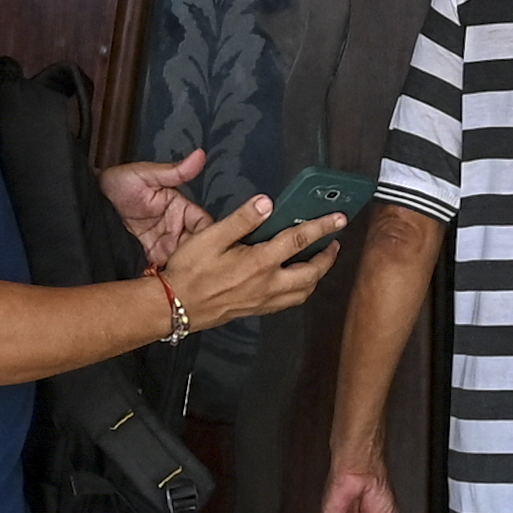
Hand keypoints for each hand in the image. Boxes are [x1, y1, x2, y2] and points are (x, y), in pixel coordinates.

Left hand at [96, 154, 212, 268]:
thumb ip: (175, 171)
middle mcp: (177, 227)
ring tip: (175, 278)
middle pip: (196, 247)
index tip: (205, 250)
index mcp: (182, 208)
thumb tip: (200, 154)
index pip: (205, 224)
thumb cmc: (121, 181)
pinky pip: (163, 265)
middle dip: (195, 259)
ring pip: (181, 259)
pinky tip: (161, 279)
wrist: (92, 198)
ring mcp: (164, 241)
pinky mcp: (150, 252)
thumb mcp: (146, 174)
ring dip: (180, 268)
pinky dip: (165, 274)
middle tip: (188, 271)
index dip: (209, 237)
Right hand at [156, 193, 343, 335]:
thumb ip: (242, 219)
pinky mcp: (256, 309)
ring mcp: (263, 300)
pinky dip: (301, 291)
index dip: (322, 227)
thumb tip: (267, 203)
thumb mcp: (211, 236)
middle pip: (312, 272)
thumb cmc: (189, 272)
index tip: (338, 218)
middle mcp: (267, 284)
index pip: (299, 240)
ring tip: (320, 261)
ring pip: (303, 291)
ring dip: (317, 276)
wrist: (174, 306)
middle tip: (335, 243)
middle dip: (328, 257)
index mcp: (259, 262)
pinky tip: (295, 282)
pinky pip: (289, 302)